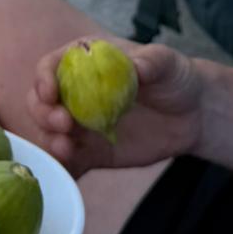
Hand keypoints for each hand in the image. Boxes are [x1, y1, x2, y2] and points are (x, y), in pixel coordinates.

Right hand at [27, 41, 203, 176]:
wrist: (191, 115)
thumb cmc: (174, 77)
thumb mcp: (166, 62)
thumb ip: (150, 62)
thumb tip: (136, 67)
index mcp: (83, 62)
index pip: (51, 67)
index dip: (44, 79)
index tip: (50, 93)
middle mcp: (74, 93)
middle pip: (41, 102)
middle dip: (43, 113)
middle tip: (63, 124)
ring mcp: (80, 124)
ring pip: (49, 134)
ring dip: (49, 142)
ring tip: (65, 149)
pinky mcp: (91, 152)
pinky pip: (70, 162)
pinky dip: (64, 168)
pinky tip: (67, 172)